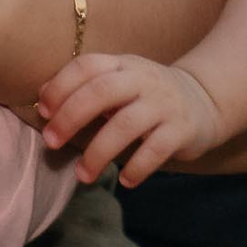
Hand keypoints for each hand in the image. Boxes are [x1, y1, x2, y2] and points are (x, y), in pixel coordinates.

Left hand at [34, 52, 221, 186]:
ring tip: (83, 175)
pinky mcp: (181, 130)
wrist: (203, 101)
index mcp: (122, 65)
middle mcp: (142, 80)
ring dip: (99, 152)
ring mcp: (163, 104)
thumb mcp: (118, 82)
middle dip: (71, 117)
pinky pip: (156, 149)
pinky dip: (138, 167)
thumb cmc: (146, 95)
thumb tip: (42, 96)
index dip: (61, 86)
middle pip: (101, 92)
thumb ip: (85, 87)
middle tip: (52, 143)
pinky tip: (124, 180)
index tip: (43, 112)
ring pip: (126, 125)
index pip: (87, 66)